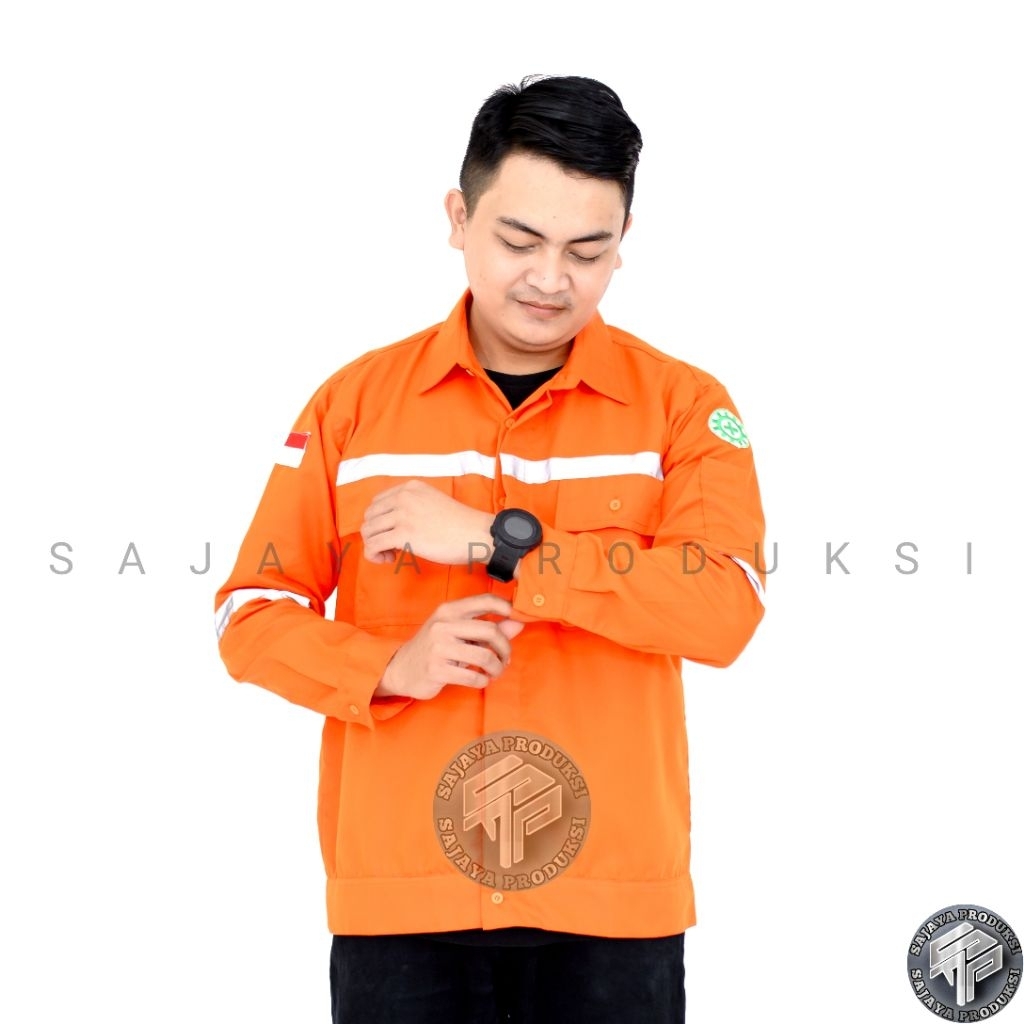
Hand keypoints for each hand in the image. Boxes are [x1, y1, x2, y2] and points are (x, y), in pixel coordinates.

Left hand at [361, 479, 493, 566]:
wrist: (476, 534)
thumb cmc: (459, 524)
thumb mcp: (432, 501)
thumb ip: (412, 504)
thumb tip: (391, 524)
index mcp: (410, 487)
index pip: (376, 503)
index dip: (379, 522)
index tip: (391, 534)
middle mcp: (403, 497)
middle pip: (369, 517)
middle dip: (374, 534)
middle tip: (390, 548)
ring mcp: (402, 514)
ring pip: (368, 531)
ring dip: (374, 546)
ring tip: (390, 555)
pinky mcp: (403, 534)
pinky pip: (373, 545)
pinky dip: (374, 555)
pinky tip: (389, 559)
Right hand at [373, 594, 524, 701]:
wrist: (403, 669)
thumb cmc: (436, 648)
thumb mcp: (459, 633)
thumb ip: (488, 627)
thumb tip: (518, 623)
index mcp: (449, 610)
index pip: (484, 600)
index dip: (506, 607)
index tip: (518, 617)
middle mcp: (443, 625)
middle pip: (490, 631)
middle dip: (505, 647)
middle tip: (505, 657)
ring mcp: (438, 648)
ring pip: (484, 656)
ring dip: (497, 667)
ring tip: (495, 671)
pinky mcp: (436, 670)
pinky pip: (472, 677)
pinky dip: (482, 680)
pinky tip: (481, 680)